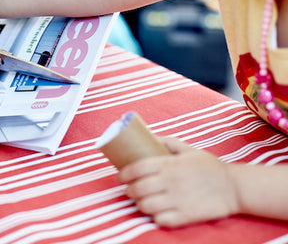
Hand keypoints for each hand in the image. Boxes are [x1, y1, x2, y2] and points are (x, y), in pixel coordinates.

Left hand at [117, 138, 238, 227]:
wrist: (235, 187)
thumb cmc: (210, 167)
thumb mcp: (189, 149)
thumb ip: (168, 142)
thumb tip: (149, 137)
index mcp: (169, 164)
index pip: (136, 169)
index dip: (124, 174)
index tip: (121, 177)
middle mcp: (171, 182)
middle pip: (137, 189)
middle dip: (129, 191)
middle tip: (131, 191)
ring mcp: (178, 200)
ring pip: (145, 206)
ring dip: (140, 205)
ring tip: (143, 202)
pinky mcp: (186, 216)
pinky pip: (160, 220)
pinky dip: (156, 217)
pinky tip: (158, 213)